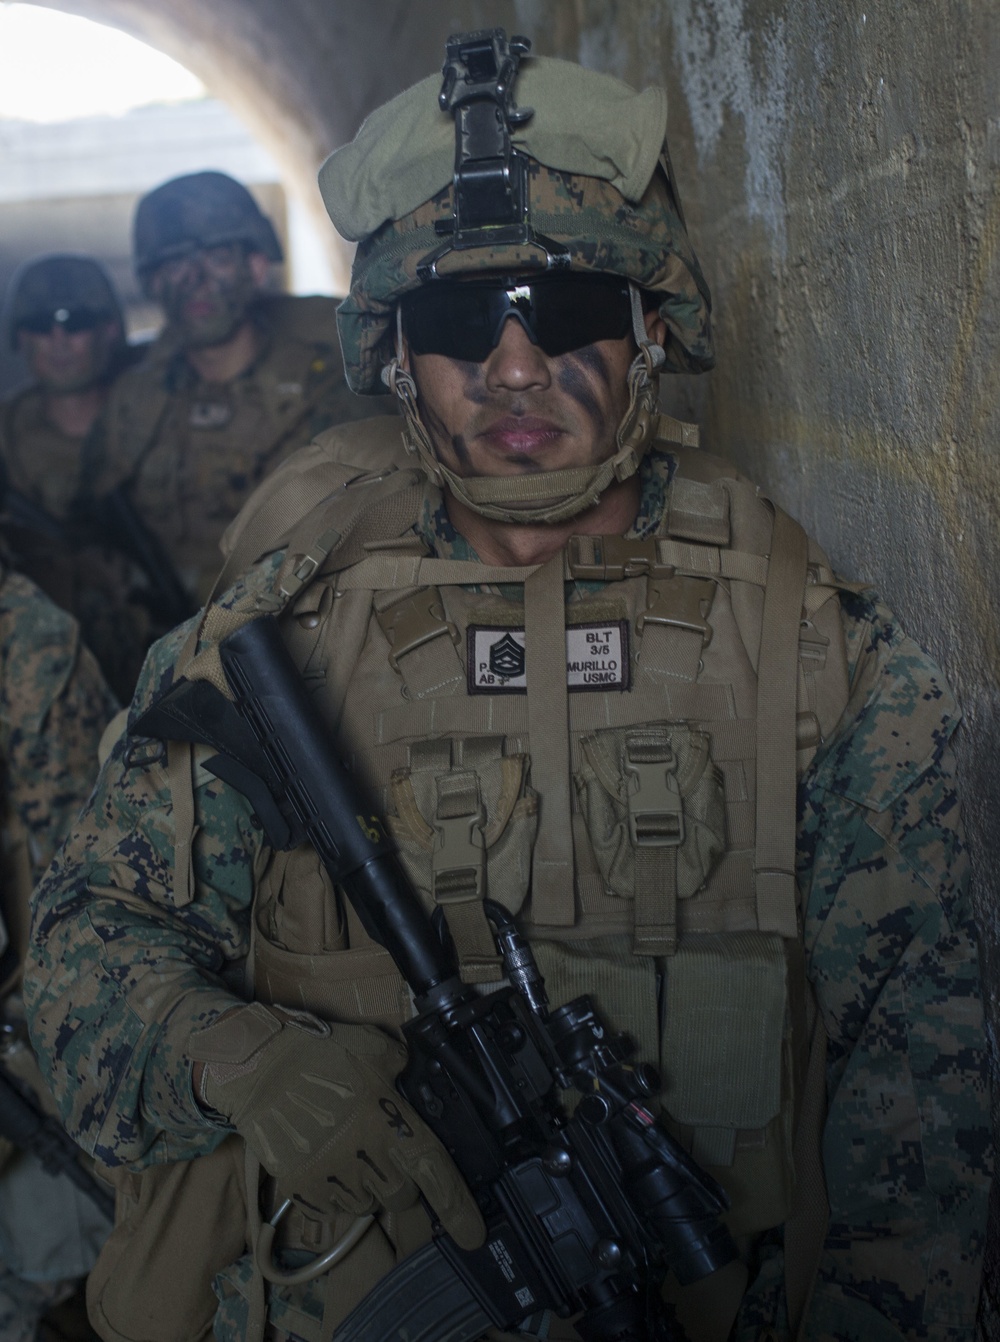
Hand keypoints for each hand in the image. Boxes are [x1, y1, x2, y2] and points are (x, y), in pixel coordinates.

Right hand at [191, 1003, 483, 1248]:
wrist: (264, 1067)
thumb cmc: (323, 1053)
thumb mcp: (376, 1048)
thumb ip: (403, 1068)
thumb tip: (414, 1076)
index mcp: (392, 1123)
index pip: (436, 1173)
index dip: (459, 1209)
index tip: (473, 1236)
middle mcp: (367, 1157)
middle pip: (401, 1196)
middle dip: (401, 1181)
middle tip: (382, 1151)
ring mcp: (333, 1177)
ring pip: (366, 1204)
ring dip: (367, 1187)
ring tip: (348, 1150)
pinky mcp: (303, 1188)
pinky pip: (331, 1206)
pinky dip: (335, 1191)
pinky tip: (325, 1158)